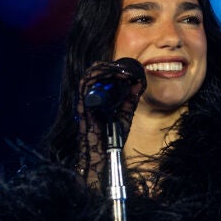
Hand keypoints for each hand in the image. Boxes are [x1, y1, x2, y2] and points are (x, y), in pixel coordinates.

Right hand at [76, 60, 144, 187]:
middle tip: (128, 69)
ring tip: (124, 70)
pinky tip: (117, 75)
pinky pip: (88, 82)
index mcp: (97, 97)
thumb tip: (138, 84)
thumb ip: (130, 100)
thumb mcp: (124, 115)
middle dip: (112, 66)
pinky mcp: (83, 103)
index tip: (130, 70)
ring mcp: (85, 99)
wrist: (101, 154)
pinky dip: (102, 74)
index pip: (101, 76)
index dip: (114, 69)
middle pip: (96, 71)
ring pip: (91, 73)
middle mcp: (89, 96)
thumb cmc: (110, 138)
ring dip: (108, 68)